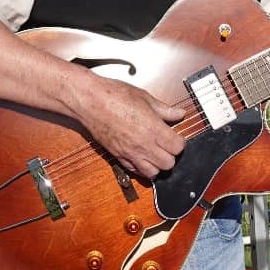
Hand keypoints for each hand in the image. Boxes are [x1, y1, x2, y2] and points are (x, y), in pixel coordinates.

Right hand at [71, 76, 186, 179]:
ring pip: (153, 173)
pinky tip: (141, 155)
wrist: (90, 101)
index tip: (175, 135)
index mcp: (153, 129)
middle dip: (170, 154)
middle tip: (166, 143)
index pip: (178, 147)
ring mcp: (130, 153)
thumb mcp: (145, 98)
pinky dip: (141, 168)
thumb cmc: (114, 95)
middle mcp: (144, 145)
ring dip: (157, 164)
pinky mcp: (118, 156)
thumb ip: (164, 110)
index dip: (179, 141)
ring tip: (154, 152)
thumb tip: (179, 114)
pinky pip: (135, 171)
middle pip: (168, 163)